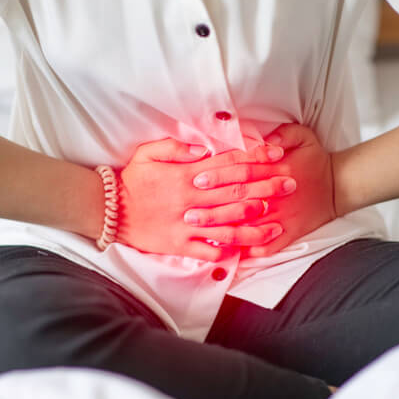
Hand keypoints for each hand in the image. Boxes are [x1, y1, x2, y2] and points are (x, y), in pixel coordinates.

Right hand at [117, 138, 296, 261]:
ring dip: (255, 223)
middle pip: (236, 192)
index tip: (277, 155)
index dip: (255, 158)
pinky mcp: (180, 244)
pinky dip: (228, 252)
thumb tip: (205, 148)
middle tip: (291, 184)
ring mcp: (187, 224)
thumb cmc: (131, 180)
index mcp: (187, 175)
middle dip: (267, 187)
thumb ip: (178, 147)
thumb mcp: (149, 153)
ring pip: (228, 225)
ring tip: (278, 223)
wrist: (107, 211)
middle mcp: (191, 199)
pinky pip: (208, 251)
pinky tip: (247, 251)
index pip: (228, 163)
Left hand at [187, 124, 336, 258]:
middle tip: (189, 213)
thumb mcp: (303, 136)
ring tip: (203, 235)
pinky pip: (266, 248)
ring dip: (226, 232)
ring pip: (250, 228)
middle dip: (213, 208)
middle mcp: (277, 195)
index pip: (243, 172)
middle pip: (240, 201)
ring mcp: (282, 217)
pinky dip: (249, 252)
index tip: (197, 179)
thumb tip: (261, 136)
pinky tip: (230, 254)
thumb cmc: (315, 160)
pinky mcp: (288, 234)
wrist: (339, 186)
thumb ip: (282, 133)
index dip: (219, 175)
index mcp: (277, 169)